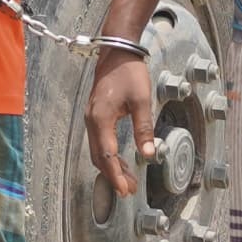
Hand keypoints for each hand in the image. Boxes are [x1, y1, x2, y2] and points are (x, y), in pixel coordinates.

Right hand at [85, 50, 157, 193]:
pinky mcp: (95, 115)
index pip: (107, 154)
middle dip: (113, 175)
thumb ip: (144, 129)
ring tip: (127, 180)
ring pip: (97, 150)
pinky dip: (108, 155)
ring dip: (111, 166)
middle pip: (98, 156)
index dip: (115, 174)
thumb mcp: (141, 100)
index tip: (124, 190)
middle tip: (128, 190)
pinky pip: (98, 141)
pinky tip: (120, 161)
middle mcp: (91, 120)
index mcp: (101, 118)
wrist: (117, 52)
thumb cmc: (129, 72)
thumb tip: (150, 154)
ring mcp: (91, 118)